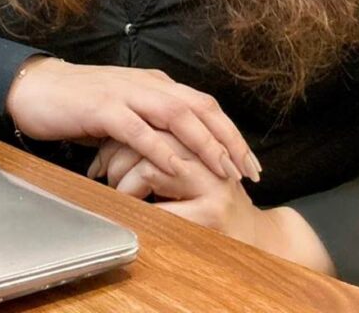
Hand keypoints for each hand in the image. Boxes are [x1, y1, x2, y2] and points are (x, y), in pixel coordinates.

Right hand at [5, 57, 259, 180]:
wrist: (36, 87)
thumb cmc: (79, 104)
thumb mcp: (124, 111)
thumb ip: (150, 123)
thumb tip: (179, 152)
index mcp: (155, 84)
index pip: (204, 105)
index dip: (230, 132)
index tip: (249, 162)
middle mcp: (148, 85)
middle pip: (200, 108)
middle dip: (229, 140)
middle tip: (250, 172)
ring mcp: (126, 94)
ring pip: (177, 115)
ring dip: (204, 143)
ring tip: (224, 170)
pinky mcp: (103, 109)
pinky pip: (139, 129)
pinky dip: (161, 148)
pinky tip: (177, 167)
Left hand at [90, 134, 335, 274]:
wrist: (257, 241)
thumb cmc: (213, 204)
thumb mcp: (190, 167)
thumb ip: (164, 147)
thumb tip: (110, 143)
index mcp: (203, 133)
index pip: (152, 118)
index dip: (122, 134)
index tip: (102, 154)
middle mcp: (209, 153)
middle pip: (148, 136)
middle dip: (116, 155)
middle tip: (101, 172)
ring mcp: (213, 182)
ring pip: (152, 164)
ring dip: (123, 180)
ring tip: (115, 191)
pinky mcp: (212, 213)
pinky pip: (161, 205)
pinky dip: (138, 206)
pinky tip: (130, 210)